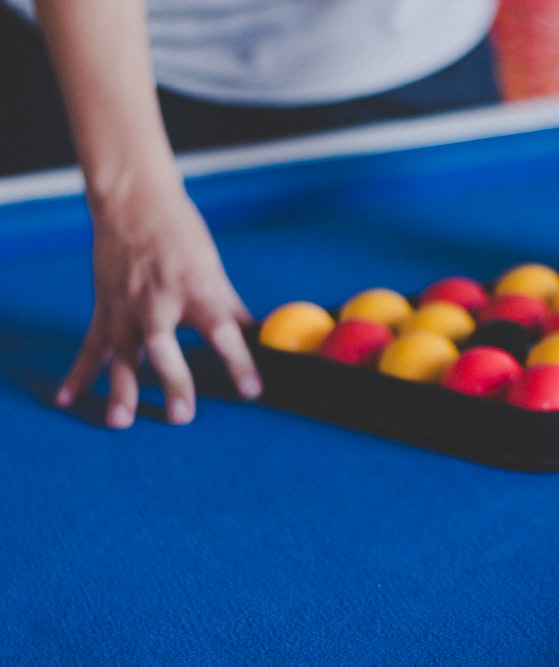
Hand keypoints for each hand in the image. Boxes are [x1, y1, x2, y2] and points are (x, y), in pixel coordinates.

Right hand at [55, 178, 261, 427]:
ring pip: (122, 352)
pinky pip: (91, 345)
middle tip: (181, 416)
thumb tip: (263, 335)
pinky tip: (69, 399)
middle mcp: (159, 300)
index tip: (252, 391)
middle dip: (173, 381)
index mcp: (196, 288)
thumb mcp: (213, 269)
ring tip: (122, 421)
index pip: (222, 331)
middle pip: (164, 346)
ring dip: (121, 388)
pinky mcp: (104, 307)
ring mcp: (126, 306)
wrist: (133, 201)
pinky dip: (79, 373)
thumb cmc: (181, 234)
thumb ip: (232, 307)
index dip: (239, 361)